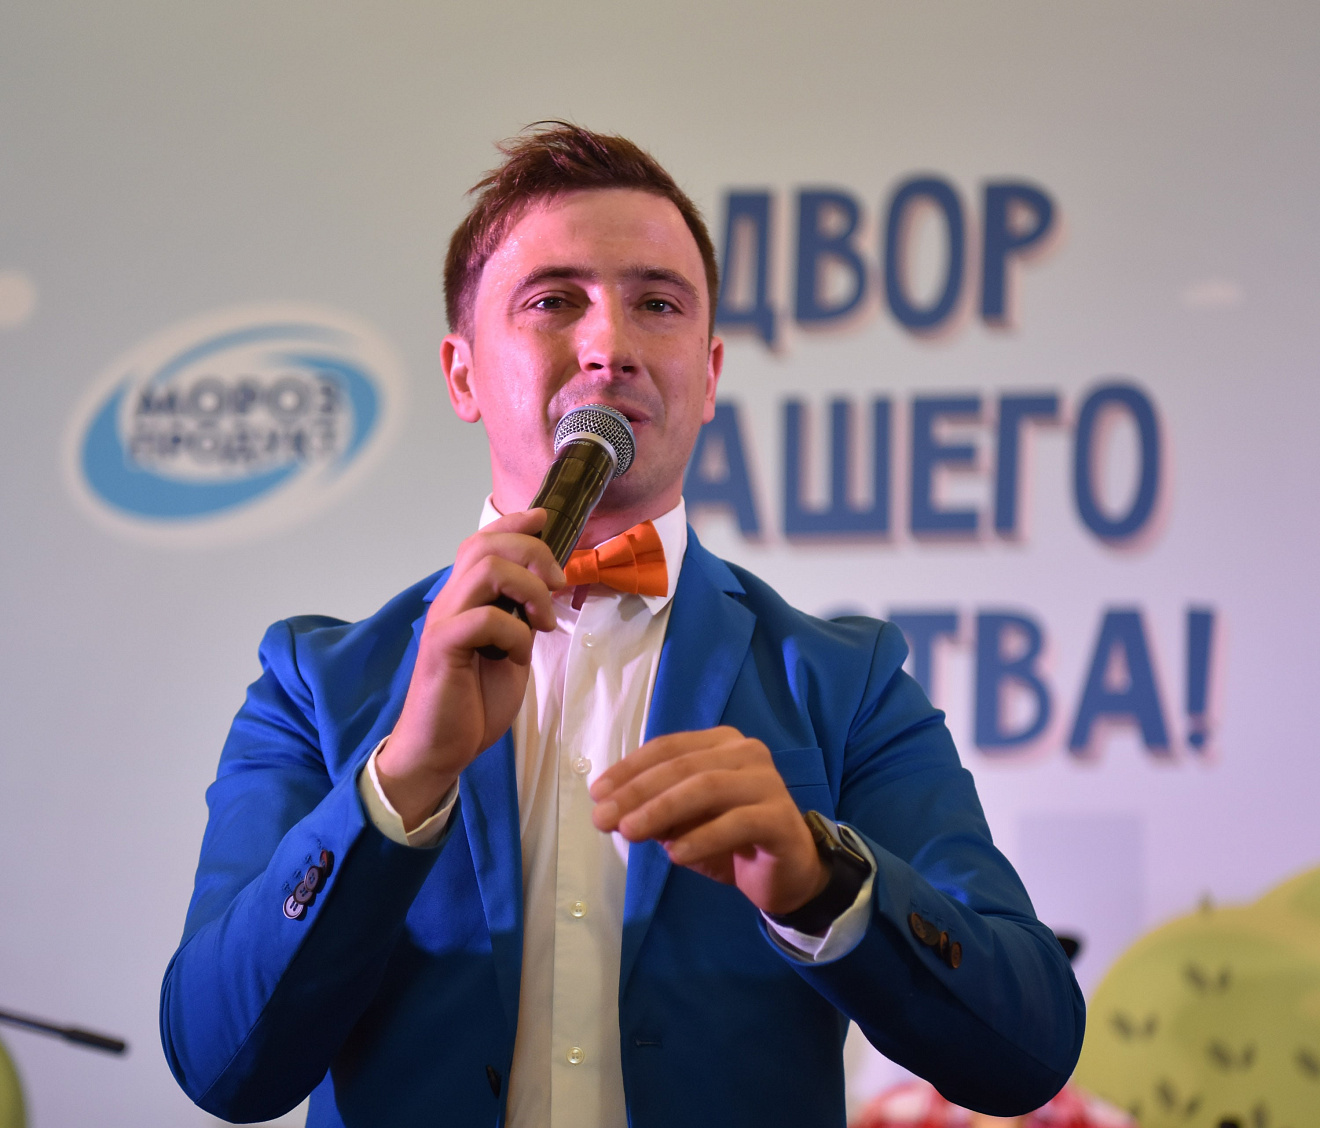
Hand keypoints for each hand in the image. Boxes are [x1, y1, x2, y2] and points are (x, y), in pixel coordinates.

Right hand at [377, 509, 563, 828]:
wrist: (441, 748)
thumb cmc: (473, 701)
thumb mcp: (509, 650)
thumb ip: (520, 617)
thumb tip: (545, 589)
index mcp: (464, 599)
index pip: (482, 542)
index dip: (514, 523)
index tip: (546, 517)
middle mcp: (450, 601)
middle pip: (487, 545)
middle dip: (532, 551)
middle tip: (558, 583)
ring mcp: (443, 622)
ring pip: (486, 570)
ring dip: (528, 588)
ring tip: (544, 620)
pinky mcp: (442, 647)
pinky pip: (484, 619)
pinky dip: (514, 633)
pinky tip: (518, 656)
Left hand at [589, 726, 828, 915]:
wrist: (787, 873)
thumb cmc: (730, 840)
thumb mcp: (683, 824)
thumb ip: (654, 811)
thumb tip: (611, 810)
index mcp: (721, 743)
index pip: (668, 748)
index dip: (629, 769)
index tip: (597, 794)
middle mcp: (746, 753)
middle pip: (683, 766)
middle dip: (637, 791)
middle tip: (603, 818)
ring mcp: (767, 782)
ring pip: (707, 787)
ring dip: (662, 810)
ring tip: (630, 832)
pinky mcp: (780, 817)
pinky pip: (737, 822)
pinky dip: (702, 837)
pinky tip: (675, 856)